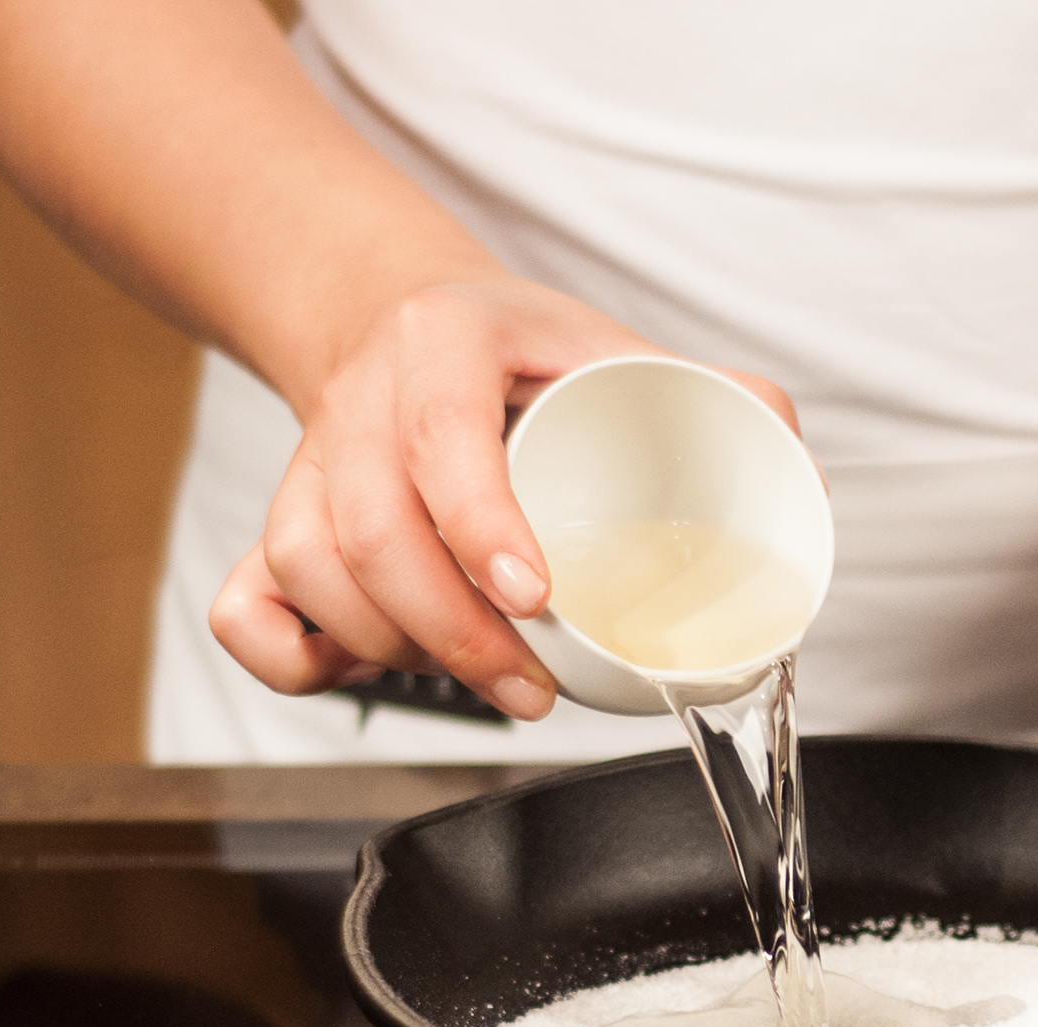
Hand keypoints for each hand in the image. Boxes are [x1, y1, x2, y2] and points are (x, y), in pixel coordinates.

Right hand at [208, 272, 798, 718]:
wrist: (401, 324)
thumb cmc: (520, 355)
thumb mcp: (612, 345)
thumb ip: (712, 394)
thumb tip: (795, 463)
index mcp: (442, 343)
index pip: (439, 440)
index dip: (479, 525)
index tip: (540, 597)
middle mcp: (357, 400)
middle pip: (364, 530)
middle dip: (453, 633)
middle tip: (534, 690)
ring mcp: (303, 467)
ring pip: (305, 572)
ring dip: (395, 652)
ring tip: (487, 682)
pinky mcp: (273, 525)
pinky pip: (242, 608)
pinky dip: (292, 660)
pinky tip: (363, 675)